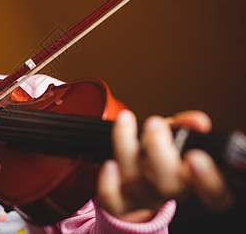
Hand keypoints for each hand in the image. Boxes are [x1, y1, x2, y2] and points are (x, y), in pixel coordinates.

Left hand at [96, 110, 233, 221]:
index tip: (195, 156)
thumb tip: (196, 121)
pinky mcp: (121, 203)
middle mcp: (172, 192)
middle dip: (159, 152)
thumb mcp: (175, 137)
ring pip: (137, 182)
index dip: (208, 180)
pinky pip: (113, 201)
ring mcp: (145, 198)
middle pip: (170, 185)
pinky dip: (109, 183)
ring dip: (127, 148)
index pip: (215, 194)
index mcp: (195, 180)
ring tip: (125, 120)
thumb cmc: (161, 154)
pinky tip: (109, 163)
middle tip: (154, 124)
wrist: (139, 176)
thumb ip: (186, 127)